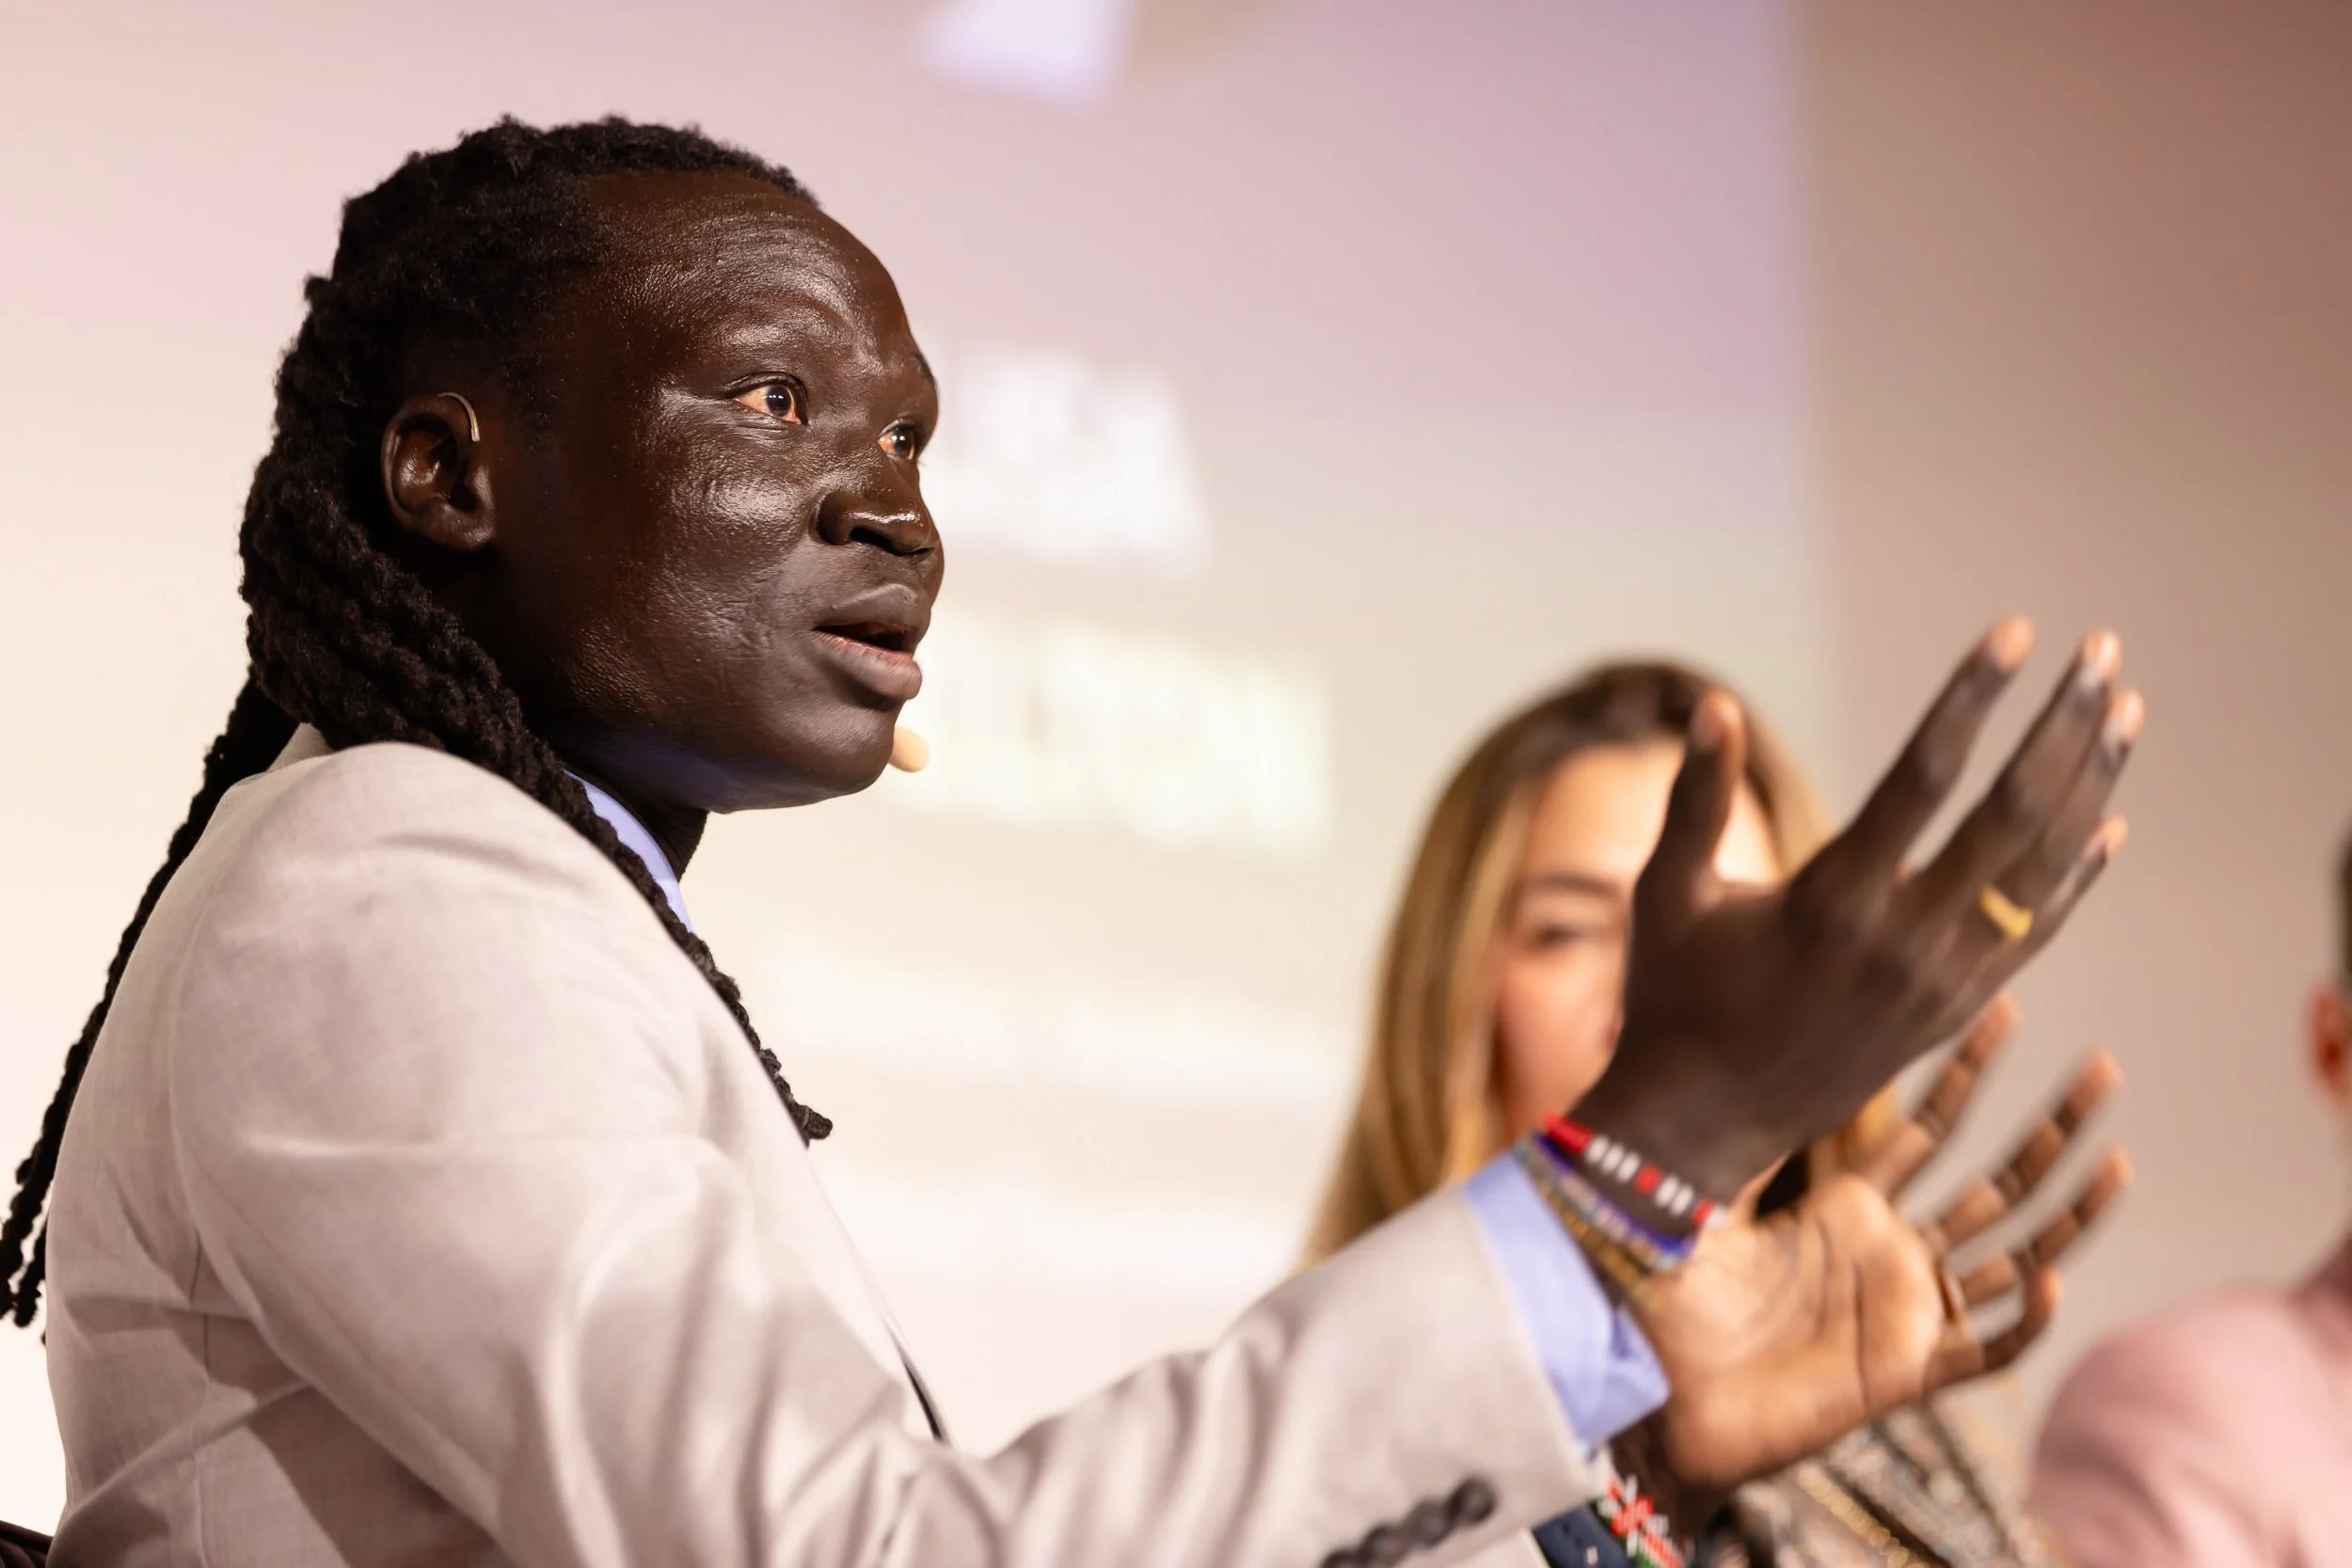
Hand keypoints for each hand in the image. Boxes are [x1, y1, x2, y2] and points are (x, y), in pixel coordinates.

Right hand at [1574, 619, 2140, 1196]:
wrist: (1705, 1123)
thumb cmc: (1672, 998)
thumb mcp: (1668, 896)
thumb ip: (1696, 800)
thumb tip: (1711, 705)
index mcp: (1832, 902)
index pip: (1923, 778)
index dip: (1971, 699)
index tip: (2013, 634)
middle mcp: (1903, 942)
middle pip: (2012, 815)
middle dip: (2061, 726)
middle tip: (2101, 652)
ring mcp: (1941, 981)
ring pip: (2042, 868)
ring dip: (2088, 784)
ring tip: (2121, 711)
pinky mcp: (1955, 1009)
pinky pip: (2037, 930)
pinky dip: (2078, 874)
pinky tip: (2109, 821)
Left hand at [1626, 997, 2129, 1493]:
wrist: (1649, 1392)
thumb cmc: (1660, 1297)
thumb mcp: (1695, 1194)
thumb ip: (1726, 1130)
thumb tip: (1728, 1036)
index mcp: (1845, 1205)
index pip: (1930, 1126)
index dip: (1968, 1071)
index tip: (2005, 1009)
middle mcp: (1889, 1253)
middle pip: (1996, 1182)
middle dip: (2050, 1128)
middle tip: (2102, 1068)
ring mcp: (1904, 1313)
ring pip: (2015, 1258)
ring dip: (2070, 1215)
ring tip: (2116, 1158)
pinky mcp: (1904, 1375)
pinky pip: (1983, 1350)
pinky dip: (2023, 1321)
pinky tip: (2052, 1279)